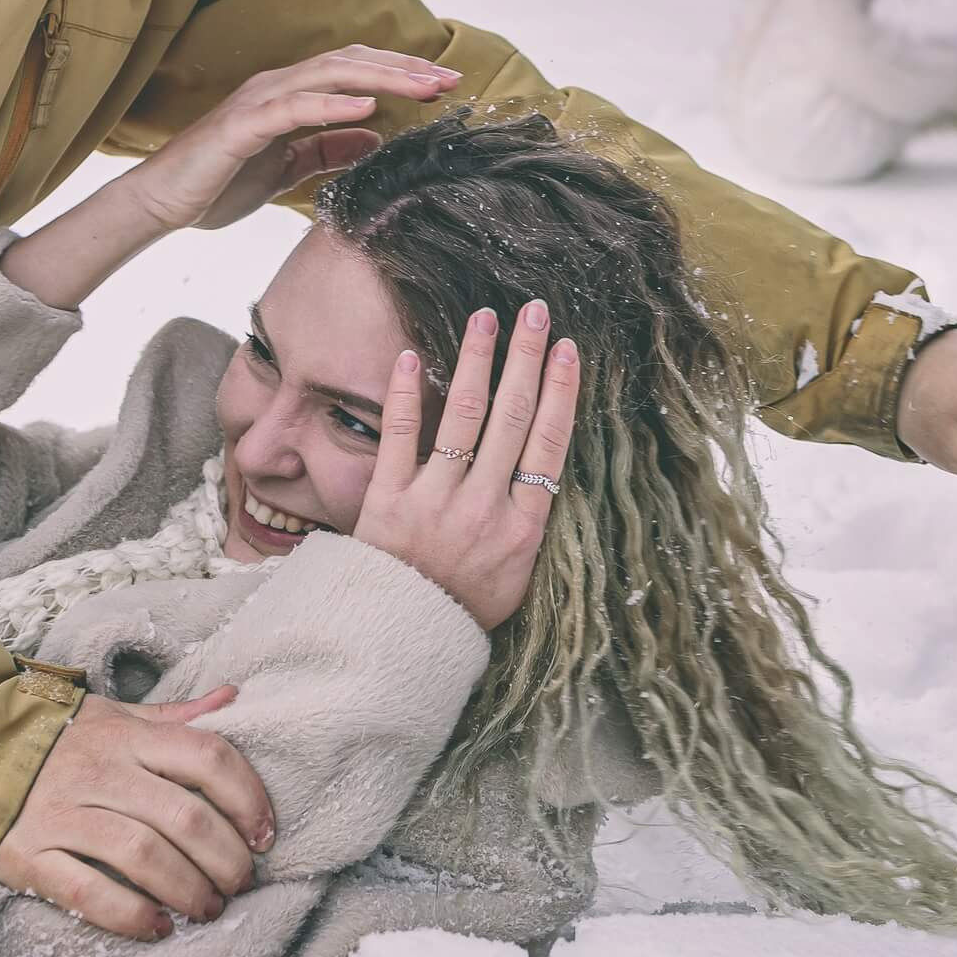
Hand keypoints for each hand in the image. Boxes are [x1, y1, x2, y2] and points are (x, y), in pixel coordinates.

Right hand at [0, 686, 273, 941]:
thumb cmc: (59, 739)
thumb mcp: (117, 716)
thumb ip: (177, 716)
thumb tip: (234, 696)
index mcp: (130, 736)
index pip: (209, 758)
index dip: (248, 798)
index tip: (265, 834)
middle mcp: (102, 772)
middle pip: (183, 816)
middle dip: (226, 857)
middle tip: (242, 882)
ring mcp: (63, 813)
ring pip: (144, 855)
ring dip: (188, 889)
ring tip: (209, 907)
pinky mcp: (29, 855)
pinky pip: (88, 890)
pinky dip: (130, 914)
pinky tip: (158, 926)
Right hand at [121, 47, 461, 231]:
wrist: (161, 203)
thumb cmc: (220, 182)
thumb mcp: (291, 168)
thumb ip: (329, 149)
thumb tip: (375, 135)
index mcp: (292, 95)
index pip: (357, 72)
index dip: (401, 73)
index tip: (446, 85)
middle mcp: (278, 87)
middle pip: (352, 63)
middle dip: (405, 68)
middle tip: (450, 79)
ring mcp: (259, 101)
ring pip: (329, 75)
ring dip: (382, 78)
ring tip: (423, 86)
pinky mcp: (242, 125)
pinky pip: (292, 108)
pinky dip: (331, 104)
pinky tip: (366, 108)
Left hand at [354, 299, 580, 630]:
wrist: (400, 643)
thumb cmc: (465, 608)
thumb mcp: (520, 576)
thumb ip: (530, 523)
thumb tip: (545, 474)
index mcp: (523, 526)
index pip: (549, 443)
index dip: (562, 391)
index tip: (568, 350)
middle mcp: (484, 506)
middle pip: (513, 417)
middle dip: (526, 359)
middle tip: (534, 313)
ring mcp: (436, 500)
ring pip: (463, 415)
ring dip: (477, 361)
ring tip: (486, 318)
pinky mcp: (388, 500)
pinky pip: (399, 437)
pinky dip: (407, 395)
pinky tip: (412, 356)